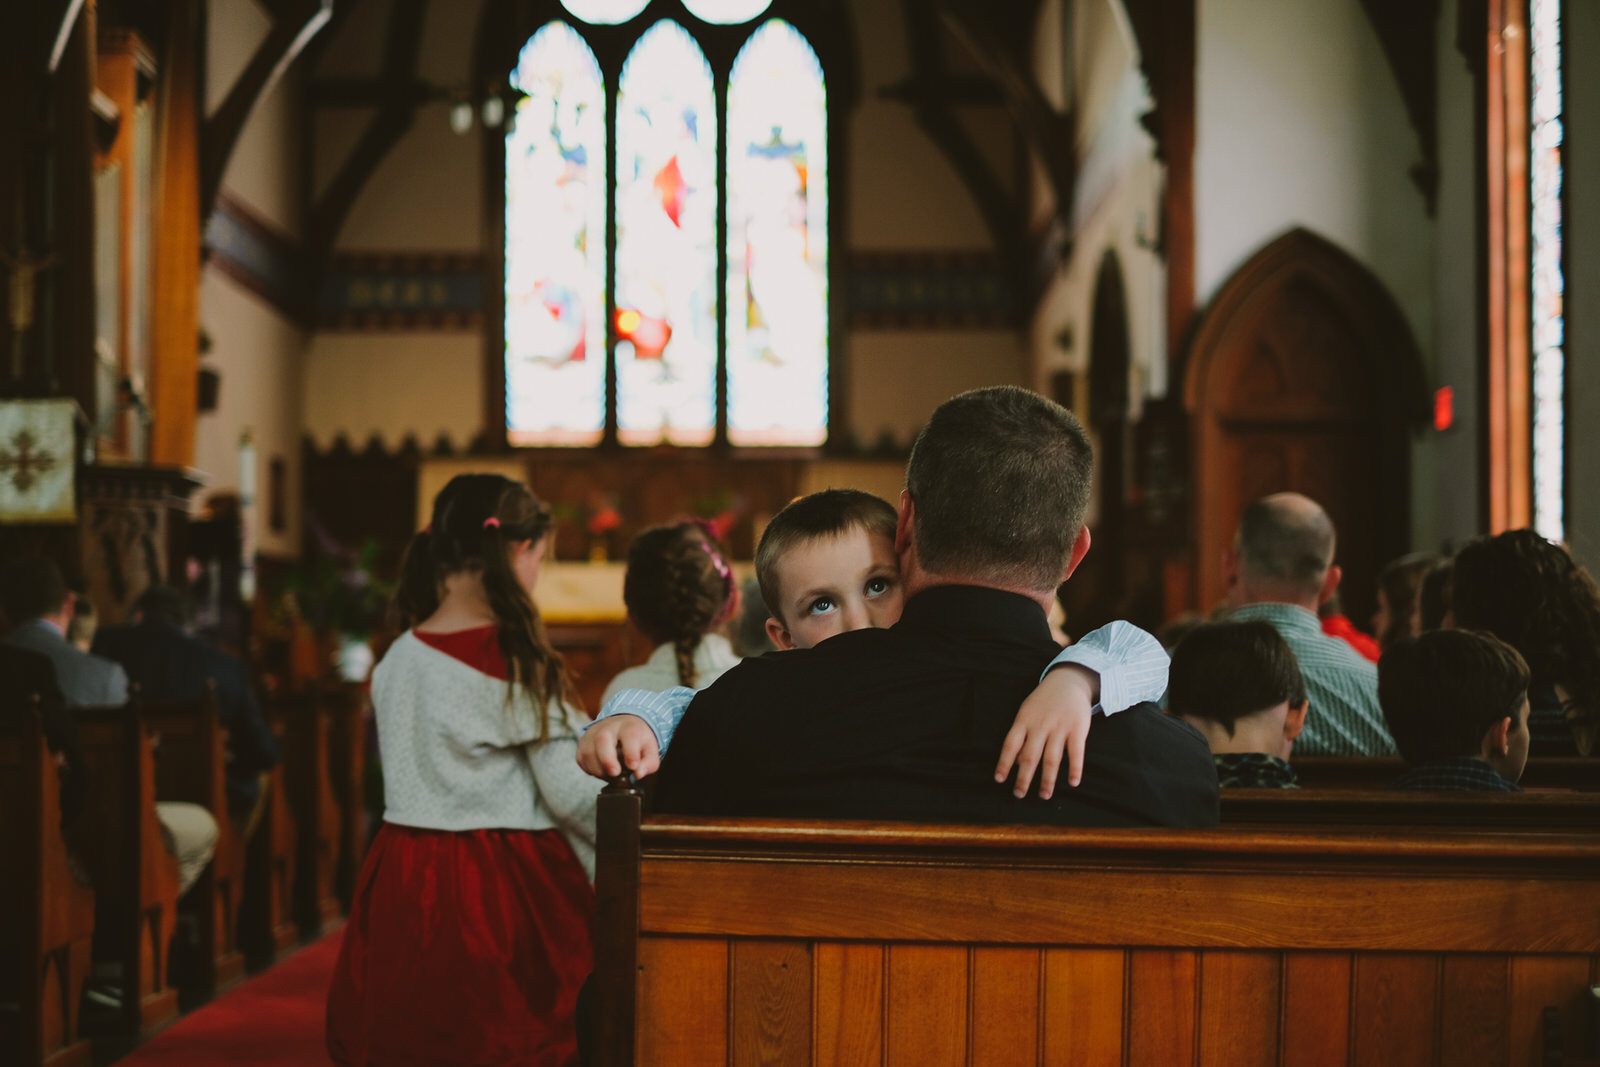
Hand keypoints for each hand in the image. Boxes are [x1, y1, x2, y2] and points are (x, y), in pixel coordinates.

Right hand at [575, 715, 661, 779]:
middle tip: (615, 773)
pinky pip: (581, 758)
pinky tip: (601, 770)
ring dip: (598, 769)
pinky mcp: (583, 742)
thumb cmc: (637, 739)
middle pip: (602, 739)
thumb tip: (638, 773)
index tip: (633, 766)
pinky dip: (589, 769)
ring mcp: (593, 733)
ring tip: (610, 774)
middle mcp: (609, 726)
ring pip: (588, 751)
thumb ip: (649, 763)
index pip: (629, 735)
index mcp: (629, 726)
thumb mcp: (650, 749)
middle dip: (607, 759)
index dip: (631, 752)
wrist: (623, 725)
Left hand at [994, 664, 1097, 798]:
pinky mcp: (1077, 729)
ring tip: (1044, 795)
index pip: (1011, 744)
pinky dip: (1075, 768)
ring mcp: (1059, 727)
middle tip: (1018, 794)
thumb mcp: (1027, 711)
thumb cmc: (1044, 701)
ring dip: (1047, 779)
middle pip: (1030, 756)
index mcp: (1024, 721)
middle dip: (1023, 777)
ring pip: (1051, 758)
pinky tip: (1073, 782)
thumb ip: (1021, 734)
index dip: (1004, 763)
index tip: (999, 779)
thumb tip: (1015, 761)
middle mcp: (1040, 725)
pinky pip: (1076, 752)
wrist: (1068, 681)